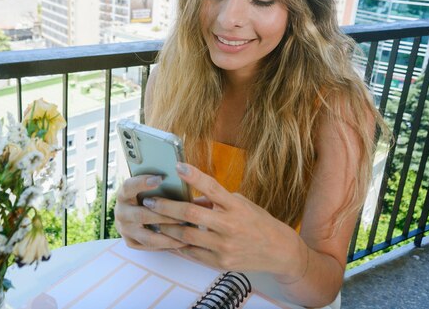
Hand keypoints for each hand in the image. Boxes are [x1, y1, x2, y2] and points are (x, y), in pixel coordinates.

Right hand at [114, 174, 187, 250]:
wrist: (133, 214)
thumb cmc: (149, 196)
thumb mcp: (149, 188)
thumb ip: (159, 184)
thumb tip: (180, 175)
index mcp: (124, 194)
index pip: (129, 187)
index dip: (142, 183)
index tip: (160, 179)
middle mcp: (121, 212)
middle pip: (142, 215)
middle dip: (165, 216)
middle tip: (184, 215)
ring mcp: (124, 229)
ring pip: (147, 236)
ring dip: (168, 235)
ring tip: (186, 233)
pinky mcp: (130, 242)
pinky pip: (149, 247)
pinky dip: (166, 245)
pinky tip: (181, 242)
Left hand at [144, 163, 299, 274]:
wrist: (279, 251)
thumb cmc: (257, 222)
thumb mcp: (240, 204)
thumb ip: (215, 200)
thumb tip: (188, 196)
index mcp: (235, 206)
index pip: (211, 187)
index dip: (193, 176)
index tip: (177, 166)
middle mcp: (230, 225)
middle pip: (190, 213)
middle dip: (166, 206)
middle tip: (150, 201)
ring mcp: (224, 246)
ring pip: (186, 235)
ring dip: (166, 227)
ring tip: (153, 220)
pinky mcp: (220, 262)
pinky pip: (192, 253)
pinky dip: (177, 244)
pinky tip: (167, 238)